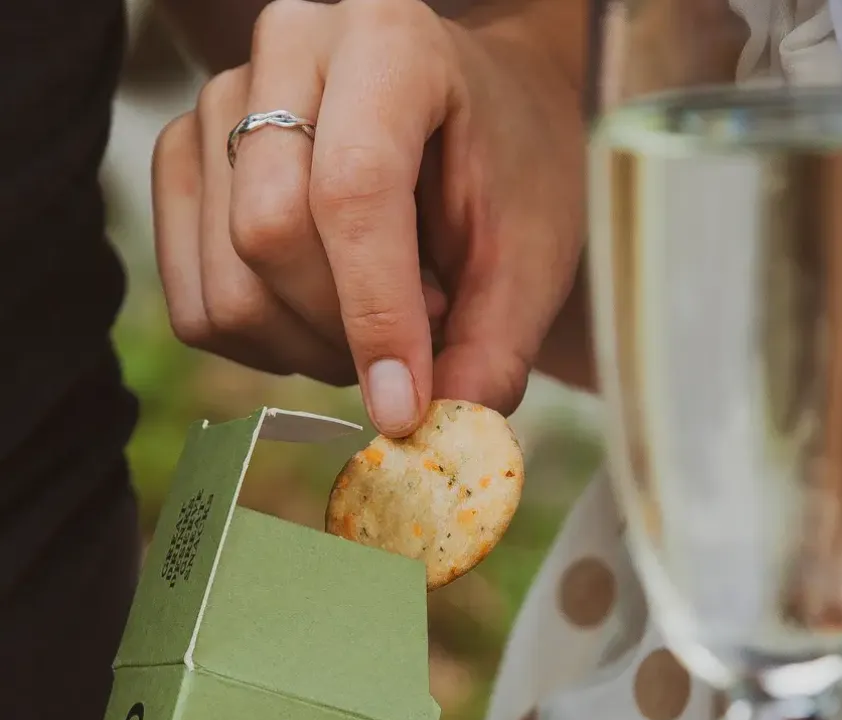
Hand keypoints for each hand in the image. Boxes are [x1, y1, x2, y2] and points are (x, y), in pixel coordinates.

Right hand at [153, 0, 585, 431]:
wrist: (481, 120)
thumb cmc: (514, 179)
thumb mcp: (533, 262)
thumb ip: (493, 349)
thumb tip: (434, 433)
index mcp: (389, 41)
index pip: (351, 190)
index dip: (377, 315)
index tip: (405, 407)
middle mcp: (286, 48)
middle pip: (268, 236)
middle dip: (347, 331)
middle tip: (422, 340)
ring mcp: (219, 100)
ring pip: (226, 283)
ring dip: (310, 347)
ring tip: (383, 319)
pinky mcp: (186, 160)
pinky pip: (197, 305)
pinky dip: (267, 346)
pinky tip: (329, 318)